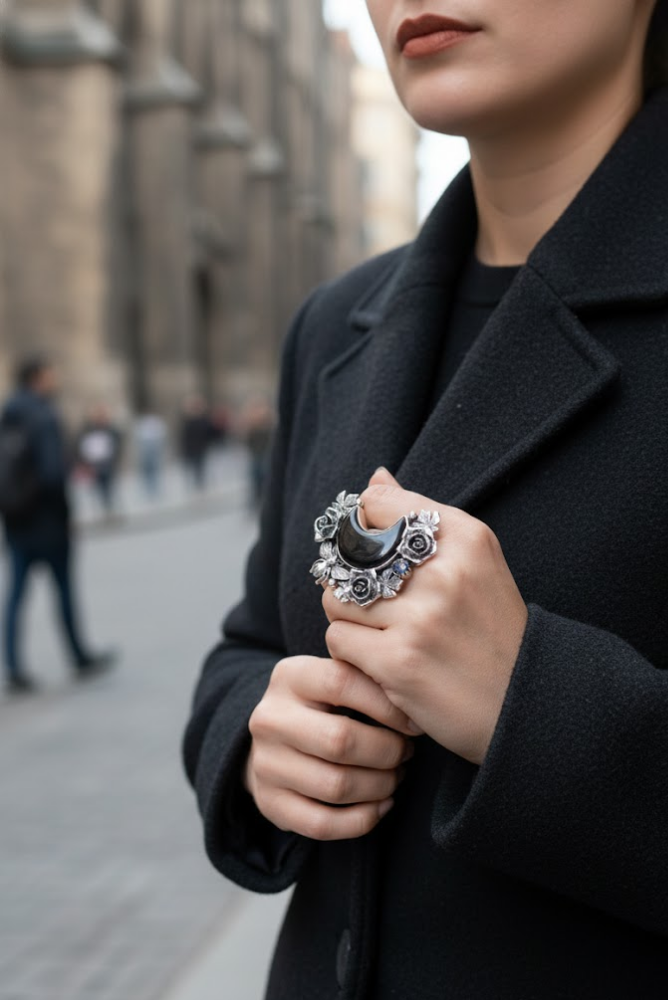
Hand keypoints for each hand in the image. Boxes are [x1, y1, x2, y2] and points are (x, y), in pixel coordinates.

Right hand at [245, 654, 418, 840]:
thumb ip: (368, 679)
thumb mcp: (338, 678)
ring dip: (380, 786)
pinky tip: (381, 805)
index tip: (414, 723)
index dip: (387, 705)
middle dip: (387, 752)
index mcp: (290, 676)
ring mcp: (265, 763)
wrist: (276, 739)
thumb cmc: (324, 704)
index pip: (342, 682)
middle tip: (406, 752)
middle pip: (340, 741)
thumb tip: (414, 706)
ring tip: (395, 776)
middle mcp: (270, 718)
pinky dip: (363, 819)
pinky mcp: (269, 803)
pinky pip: (323, 824)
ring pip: (335, 786)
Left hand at [323, 469, 527, 765]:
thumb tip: (375, 478)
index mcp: (465, 537)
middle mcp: (445, 571)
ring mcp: (421, 617)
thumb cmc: (493, 630)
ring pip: (335, 598)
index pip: (377, 504)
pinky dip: (351, 654)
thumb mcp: (474, 562)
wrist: (525, 703)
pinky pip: (338, 640)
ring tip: (380, 635)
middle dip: (349, 580)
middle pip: (349, 554)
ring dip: (348, 620)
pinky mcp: (399, 661)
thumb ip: (421, 518)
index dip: (362, 529)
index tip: (371, 555)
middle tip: (372, 604)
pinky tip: (380, 662)